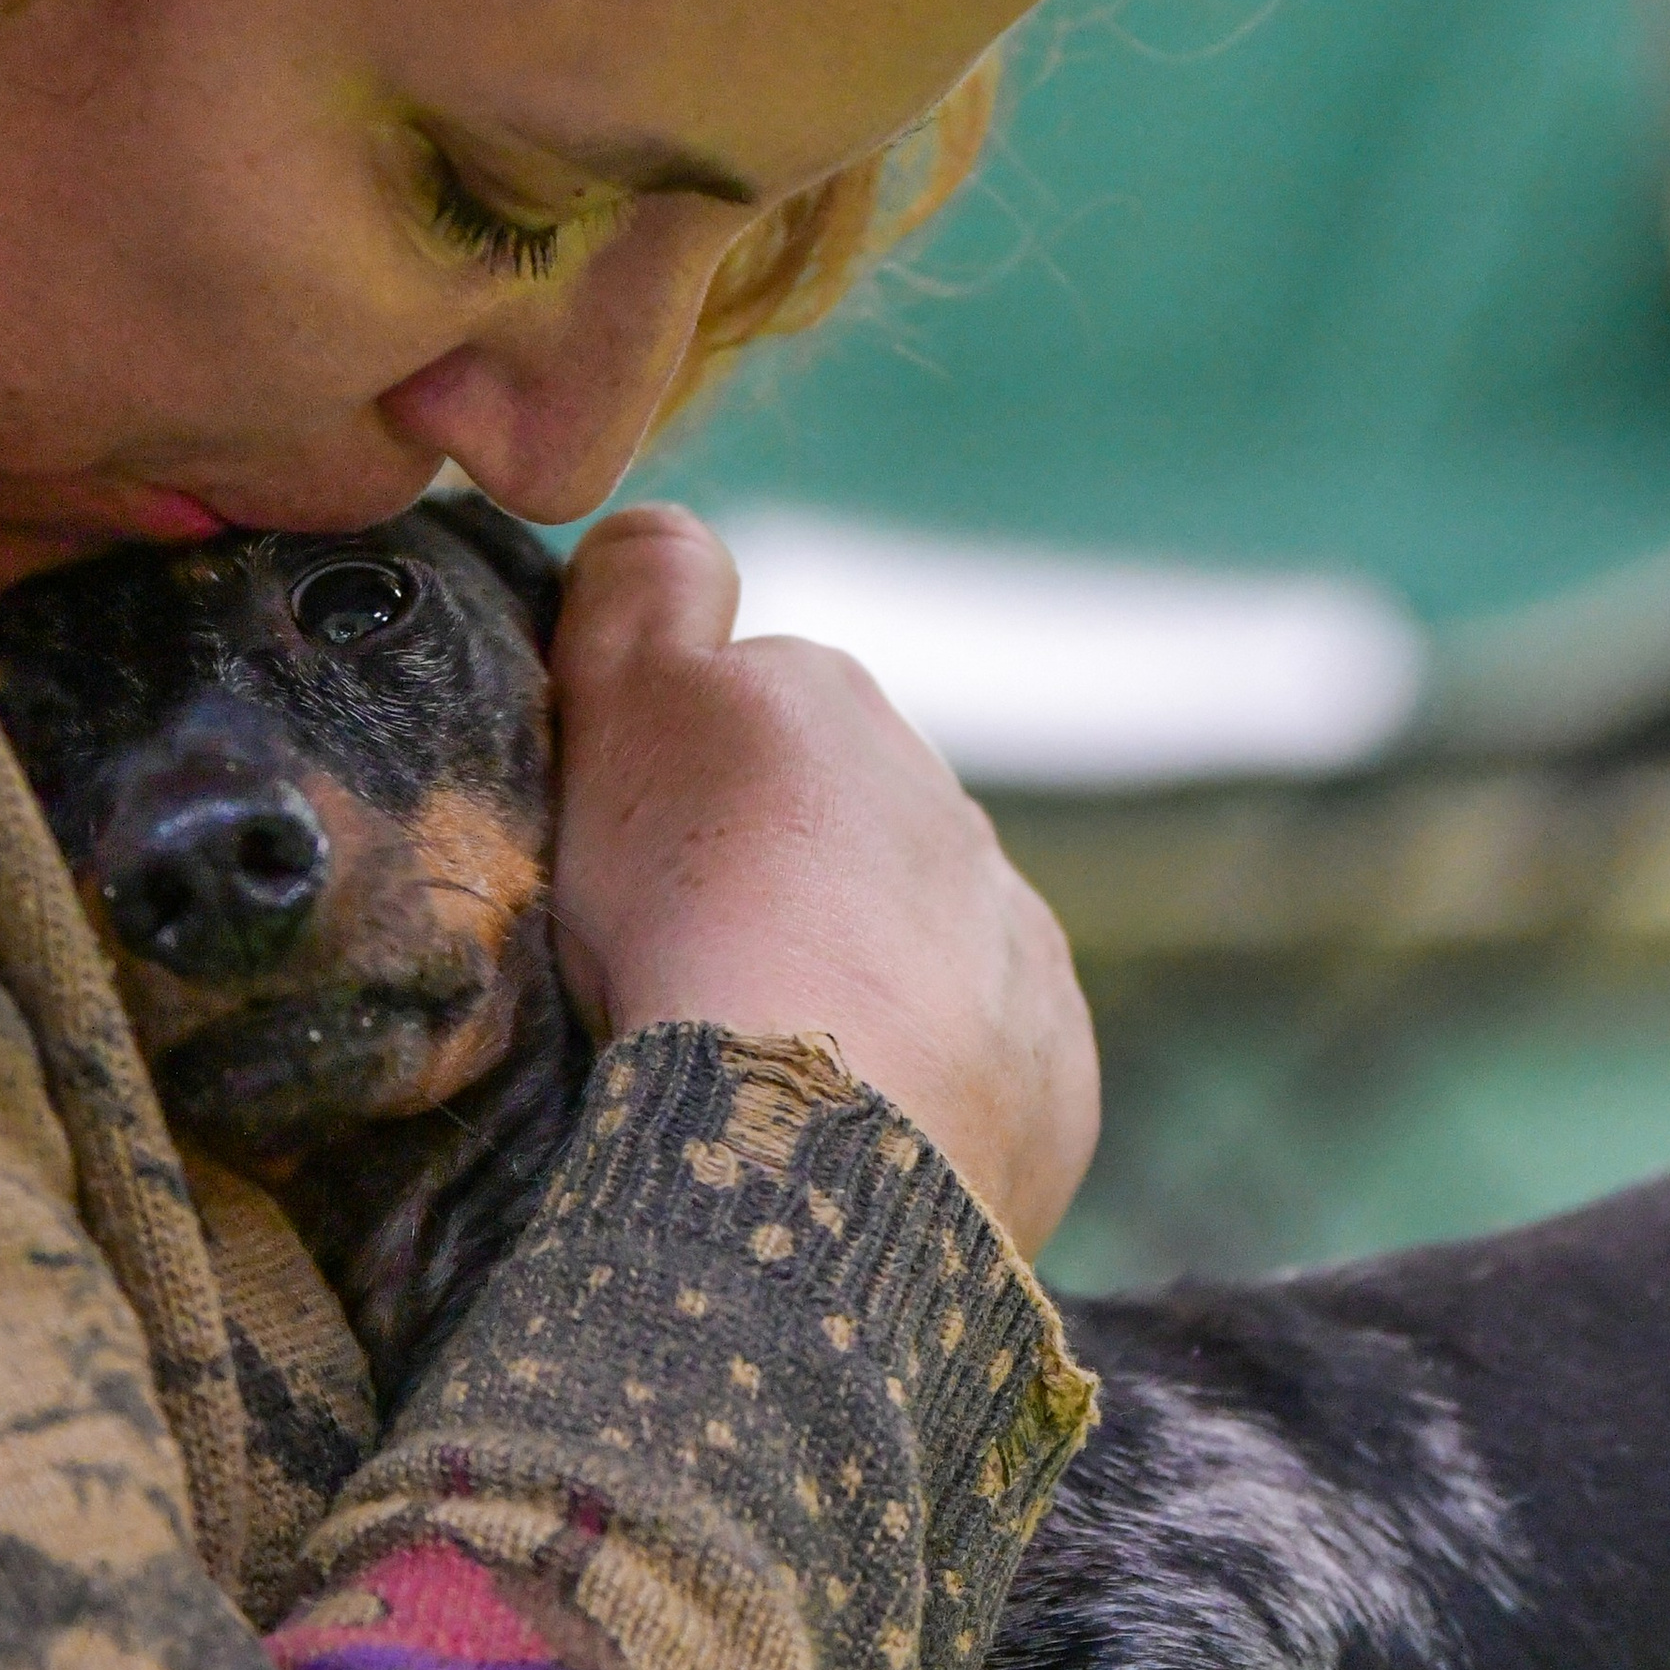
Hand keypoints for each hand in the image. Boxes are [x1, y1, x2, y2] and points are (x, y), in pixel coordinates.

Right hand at [549, 505, 1098, 1258]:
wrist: (823, 1137)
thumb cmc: (695, 912)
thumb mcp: (621, 699)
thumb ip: (642, 586)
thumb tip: (674, 532)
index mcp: (828, 706)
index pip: (740, 701)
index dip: (676, 770)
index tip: (635, 851)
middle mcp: (939, 802)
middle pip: (827, 827)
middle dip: (771, 878)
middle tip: (684, 970)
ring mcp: (1007, 935)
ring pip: (909, 941)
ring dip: (845, 982)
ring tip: (763, 1064)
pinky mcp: (1049, 1061)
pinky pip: (973, 1056)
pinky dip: (914, 1081)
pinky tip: (844, 1127)